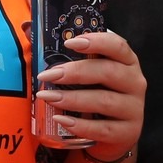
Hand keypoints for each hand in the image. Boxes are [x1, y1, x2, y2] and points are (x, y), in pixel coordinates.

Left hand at [34, 29, 144, 156]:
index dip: (95, 41)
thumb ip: (63, 53)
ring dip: (72, 98)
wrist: (112, 134)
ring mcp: (134, 109)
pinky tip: (60, 120)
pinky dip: (80, 125)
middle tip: (47, 75)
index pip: (117, 45)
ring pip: (104, 101)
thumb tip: (27, 29)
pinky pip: (102, 129)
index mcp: (127, 61)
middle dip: (75, 72)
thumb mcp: (85, 73)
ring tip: (47, 97)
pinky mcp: (128, 132)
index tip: (69, 43)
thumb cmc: (96, 94)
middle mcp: (135, 82)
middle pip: (108, 72)